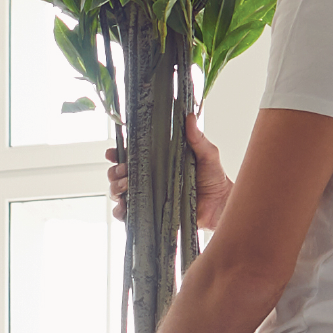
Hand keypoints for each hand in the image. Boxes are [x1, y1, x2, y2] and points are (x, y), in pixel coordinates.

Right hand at [103, 116, 231, 233]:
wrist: (219, 204)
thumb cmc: (213, 178)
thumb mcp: (207, 154)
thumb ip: (197, 138)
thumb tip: (189, 117)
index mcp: (157, 161)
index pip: (130, 155)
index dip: (117, 153)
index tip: (113, 153)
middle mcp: (148, 178)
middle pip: (118, 174)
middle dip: (114, 172)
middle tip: (124, 172)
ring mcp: (147, 196)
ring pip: (118, 192)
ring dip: (116, 189)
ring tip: (126, 186)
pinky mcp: (149, 213)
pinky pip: (127, 215)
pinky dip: (121, 212)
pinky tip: (125, 208)